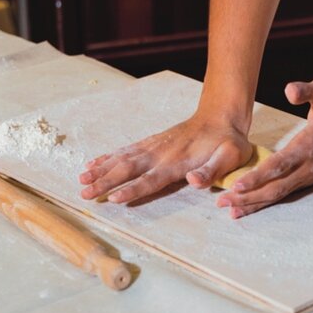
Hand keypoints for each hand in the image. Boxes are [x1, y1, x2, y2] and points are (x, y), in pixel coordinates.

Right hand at [79, 113, 252, 202]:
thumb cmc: (228, 142)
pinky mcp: (152, 142)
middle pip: (129, 169)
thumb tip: (194, 181)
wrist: (221, 116)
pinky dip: (108, 156)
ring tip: (81, 180)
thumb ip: (212, 170)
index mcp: (179, 162)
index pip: (152, 178)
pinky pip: (126, 150)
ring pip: (122, 158)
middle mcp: (161, 154)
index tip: (114, 197)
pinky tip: (94, 163)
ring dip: (102, 169)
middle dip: (106, 181)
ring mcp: (154, 147)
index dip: (133, 188)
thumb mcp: (230, 157)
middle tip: (85, 193)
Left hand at [216, 78, 312, 218]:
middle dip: (248, 197)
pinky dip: (268, 201)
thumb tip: (290, 90)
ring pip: (280, 194)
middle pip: (275, 187)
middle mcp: (309, 165)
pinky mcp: (312, 179)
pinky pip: (287, 193)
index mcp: (309, 145)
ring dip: (255, 203)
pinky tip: (252, 206)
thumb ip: (306, 90)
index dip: (258, 176)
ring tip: (232, 211)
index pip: (279, 165)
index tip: (237, 185)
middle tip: (223, 203)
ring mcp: (311, 175)